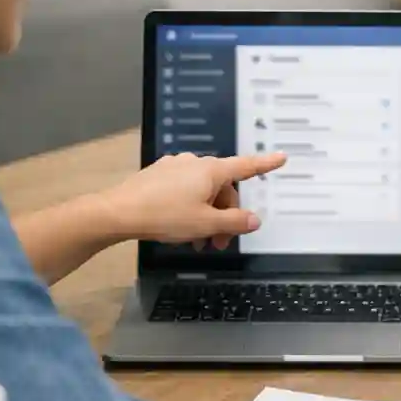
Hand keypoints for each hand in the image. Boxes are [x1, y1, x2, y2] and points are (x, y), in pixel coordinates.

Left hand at [102, 152, 286, 248]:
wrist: (119, 212)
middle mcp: (195, 164)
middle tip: (218, 243)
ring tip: (197, 242)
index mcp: (211, 171)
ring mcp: (175, 168)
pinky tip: (180, 229)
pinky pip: (183, 190)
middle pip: (222, 188)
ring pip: (202, 192)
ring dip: (206, 216)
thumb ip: (234, 223)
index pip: (246, 166)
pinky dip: (189, 208)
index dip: (265, 164)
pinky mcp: (158, 176)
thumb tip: (253, 220)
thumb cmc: (164, 216)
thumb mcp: (205, 225)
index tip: (281, 157)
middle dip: (225, 215)